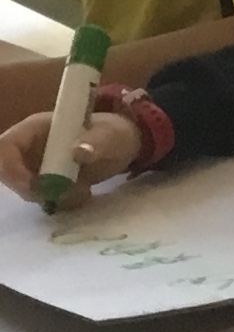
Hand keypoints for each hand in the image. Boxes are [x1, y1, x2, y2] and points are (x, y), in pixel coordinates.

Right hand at [0, 108, 139, 202]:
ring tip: (83, 190)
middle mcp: (30, 148)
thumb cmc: (114, 133)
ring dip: (53, 197)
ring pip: (27, 189)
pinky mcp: (48, 182)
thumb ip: (95, 142)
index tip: (32, 186)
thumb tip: (77, 152)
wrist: (124, 145)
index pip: (5, 147)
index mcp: (35, 129)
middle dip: (31, 189)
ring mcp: (37, 166)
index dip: (10, 168)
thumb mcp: (110, 136)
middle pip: (8, 173)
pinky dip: (62, 202)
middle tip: (62, 195)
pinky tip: (84, 194)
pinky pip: (45, 198)